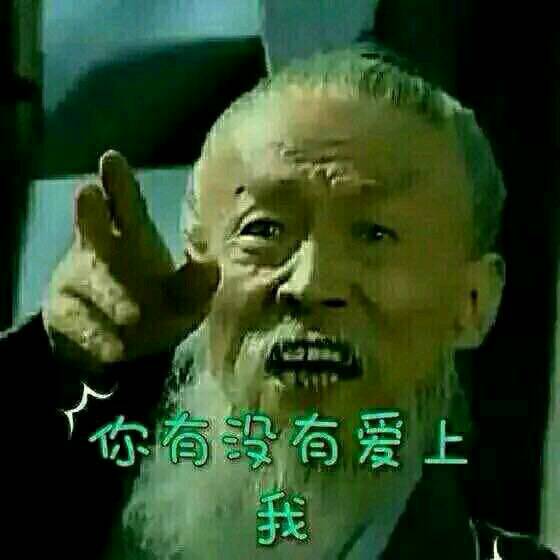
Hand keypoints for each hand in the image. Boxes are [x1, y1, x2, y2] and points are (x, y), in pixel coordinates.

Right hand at [42, 150, 217, 367]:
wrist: (116, 344)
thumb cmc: (156, 305)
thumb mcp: (185, 299)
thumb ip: (196, 284)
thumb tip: (211, 266)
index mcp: (131, 236)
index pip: (124, 203)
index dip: (118, 183)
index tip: (112, 160)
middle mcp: (98, 249)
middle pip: (92, 225)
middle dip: (91, 211)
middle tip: (88, 193)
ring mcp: (75, 280)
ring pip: (92, 282)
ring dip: (111, 296)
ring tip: (132, 316)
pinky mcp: (62, 313)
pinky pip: (83, 325)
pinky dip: (101, 337)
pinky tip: (117, 350)